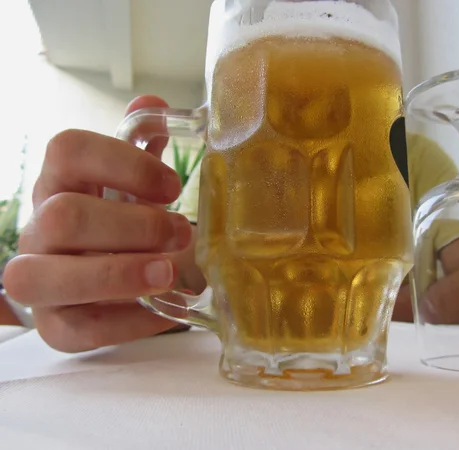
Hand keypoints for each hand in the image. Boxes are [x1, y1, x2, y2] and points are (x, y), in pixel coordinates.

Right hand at [3, 96, 193, 351]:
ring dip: (116, 274)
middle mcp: (39, 229)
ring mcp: (39, 279)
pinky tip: (165, 309)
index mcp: (60, 184)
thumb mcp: (129, 187)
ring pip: (46, 277)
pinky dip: (129, 321)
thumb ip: (139, 149)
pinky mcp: (55, 326)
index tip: (173, 186)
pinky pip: (80, 330)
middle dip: (132, 226)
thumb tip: (154, 105)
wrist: (96, 285)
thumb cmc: (118, 226)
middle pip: (63, 217)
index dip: (124, 163)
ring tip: (168, 272)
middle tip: (180, 233)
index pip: (68, 151)